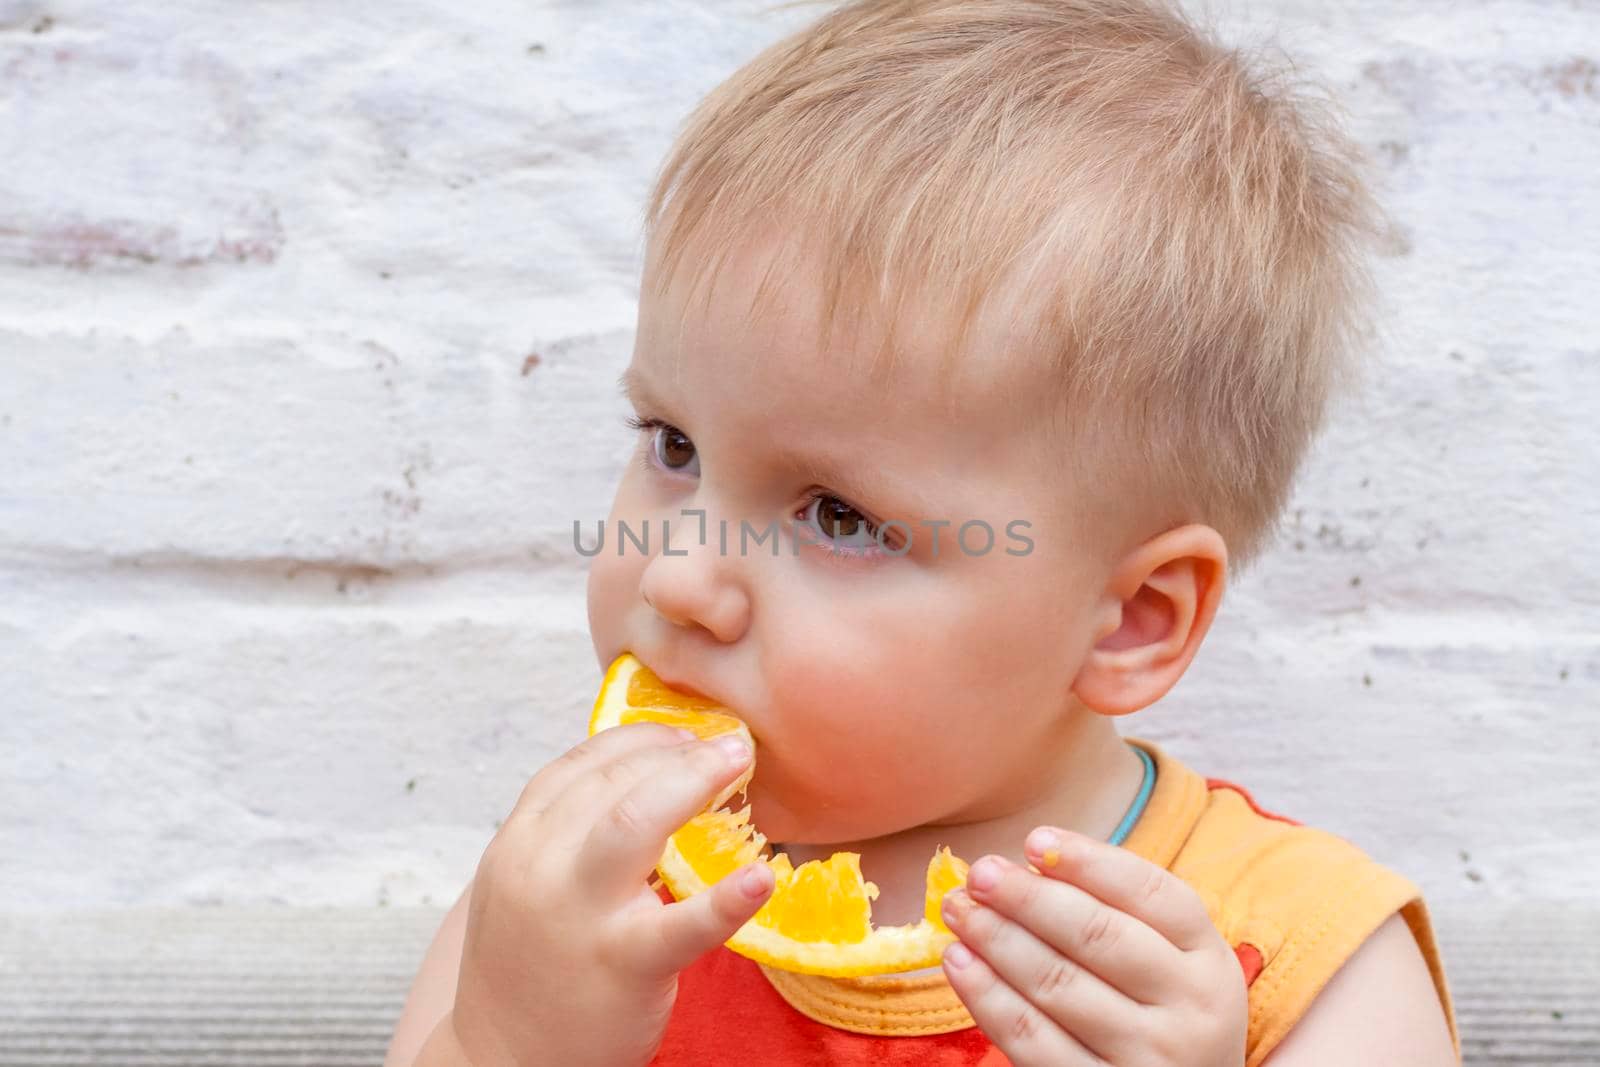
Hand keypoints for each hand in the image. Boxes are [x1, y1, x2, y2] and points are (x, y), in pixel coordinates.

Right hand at [448, 722, 773, 1066]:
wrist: (503, 1064)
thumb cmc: (532, 967)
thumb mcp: (526, 886)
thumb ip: (567, 835)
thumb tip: (644, 778)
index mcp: (518, 842)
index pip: (579, 765)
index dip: (640, 738)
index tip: (685, 732)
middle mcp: (539, 867)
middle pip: (611, 782)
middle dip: (676, 750)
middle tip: (730, 742)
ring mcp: (579, 915)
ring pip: (632, 823)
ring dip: (693, 781)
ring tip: (741, 764)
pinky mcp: (621, 965)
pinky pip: (680, 927)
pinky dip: (725, 900)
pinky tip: (762, 877)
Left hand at [939, 826, 1246, 1066]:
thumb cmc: (1161, 1013)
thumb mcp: (1171, 962)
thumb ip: (1117, 913)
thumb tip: (1026, 866)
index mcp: (1209, 959)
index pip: (1151, 893)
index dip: (1088, 861)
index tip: (1034, 840)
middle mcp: (1190, 1009)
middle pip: (1097, 935)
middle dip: (1028, 897)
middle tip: (979, 874)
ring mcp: (1148, 1058)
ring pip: (1057, 984)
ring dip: (996, 939)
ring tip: (959, 911)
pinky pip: (1031, 1039)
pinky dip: (987, 996)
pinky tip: (960, 963)